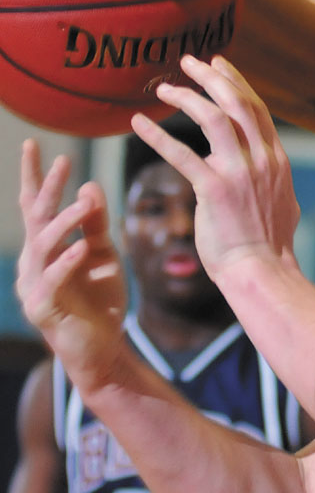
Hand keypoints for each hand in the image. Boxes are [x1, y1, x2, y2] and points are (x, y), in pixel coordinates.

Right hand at [16, 140, 126, 392]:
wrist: (103, 347)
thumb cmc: (99, 299)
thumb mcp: (103, 254)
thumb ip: (96, 224)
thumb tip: (89, 185)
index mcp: (47, 247)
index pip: (36, 205)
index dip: (35, 176)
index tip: (34, 144)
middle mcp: (34, 262)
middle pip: (36, 218)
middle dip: (48, 188)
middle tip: (65, 162)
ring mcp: (34, 285)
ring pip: (42, 246)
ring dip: (64, 222)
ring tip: (86, 204)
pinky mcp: (44, 309)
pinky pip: (53, 281)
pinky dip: (66, 262)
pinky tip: (81, 247)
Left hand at [131, 54, 301, 282]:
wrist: (262, 268)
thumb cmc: (269, 242)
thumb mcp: (283, 200)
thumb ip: (272, 177)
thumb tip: (265, 167)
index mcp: (275, 159)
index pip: (255, 108)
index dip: (236, 82)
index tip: (218, 64)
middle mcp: (261, 158)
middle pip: (237, 102)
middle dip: (212, 76)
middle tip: (189, 61)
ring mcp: (239, 172)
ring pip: (213, 117)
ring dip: (187, 97)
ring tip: (164, 88)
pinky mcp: (214, 190)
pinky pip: (181, 153)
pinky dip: (157, 135)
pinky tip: (138, 123)